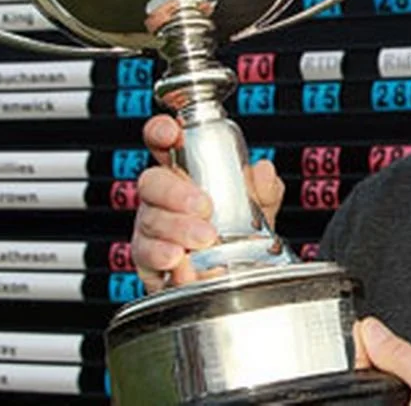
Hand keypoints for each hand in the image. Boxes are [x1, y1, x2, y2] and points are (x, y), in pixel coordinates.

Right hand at [131, 114, 284, 292]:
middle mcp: (163, 198)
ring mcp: (152, 227)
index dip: (161, 132)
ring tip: (203, 239)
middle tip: (204, 206)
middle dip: (175, 192)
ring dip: (177, 229)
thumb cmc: (235, 236)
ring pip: (150, 220)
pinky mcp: (147, 259)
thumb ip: (264, 190)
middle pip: (151, 182)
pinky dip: (164, 258)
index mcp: (186, 174)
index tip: (170, 132)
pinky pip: (146, 255)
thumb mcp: (257, 209)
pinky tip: (180, 263)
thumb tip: (263, 172)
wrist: (228, 278)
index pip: (164, 143)